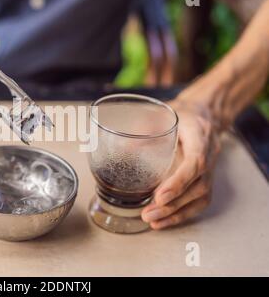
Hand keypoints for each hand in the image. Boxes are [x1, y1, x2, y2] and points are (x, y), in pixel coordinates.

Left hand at [142, 100, 220, 228]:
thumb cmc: (180, 113)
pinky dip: (183, 214)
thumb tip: (122, 147)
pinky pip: (200, 201)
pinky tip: (163, 222)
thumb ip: (144, 127)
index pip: (195, 161)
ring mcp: (211, 168)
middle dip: (173, 203)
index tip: (161, 196)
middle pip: (198, 185)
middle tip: (148, 213)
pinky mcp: (207, 178)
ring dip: (176, 213)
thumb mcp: (161, 112)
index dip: (179, 181)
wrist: (205, 113)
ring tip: (152, 220)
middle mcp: (210, 153)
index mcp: (200, 135)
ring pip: (201, 196)